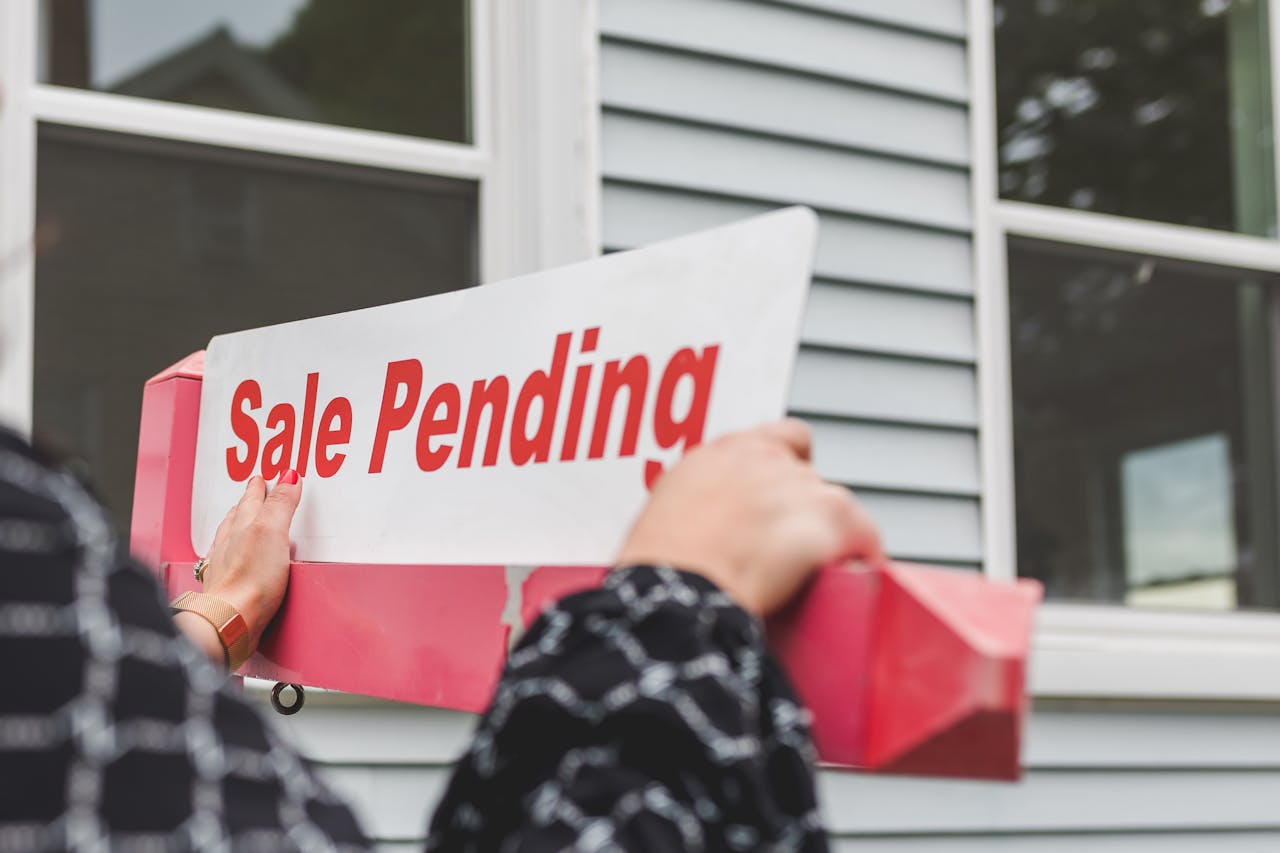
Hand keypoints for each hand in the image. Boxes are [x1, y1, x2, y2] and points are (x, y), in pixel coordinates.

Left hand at [200, 471, 302, 651]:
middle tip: (253, 491)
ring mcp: (224, 567)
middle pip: (238, 516)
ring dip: (236, 525)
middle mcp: (229, 543)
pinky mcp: (225, 589)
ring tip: (241, 518)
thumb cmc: (249, 580)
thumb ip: (281, 504)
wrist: (231, 619)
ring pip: (228, 537)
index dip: (259, 488)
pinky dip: (229, 554)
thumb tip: (288, 477)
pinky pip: (224, 562)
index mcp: (242, 526)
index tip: (262, 478)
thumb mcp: (272, 532)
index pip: (252, 500)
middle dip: (247, 502)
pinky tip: (233, 560)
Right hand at [616, 419, 883, 615]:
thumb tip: (714, 524)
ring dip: (830, 534)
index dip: (793, 466)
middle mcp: (764, 459)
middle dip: (804, 512)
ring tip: (813, 570)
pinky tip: (855, 573)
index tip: (787, 494)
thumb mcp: (669, 511)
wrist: (678, 589)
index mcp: (721, 454)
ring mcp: (798, 485)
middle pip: (809, 477)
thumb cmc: (661, 566)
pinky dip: (863, 553)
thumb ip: (702, 499)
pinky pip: (864, 534)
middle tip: (788, 550)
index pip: (783, 438)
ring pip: (836, 505)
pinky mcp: (828, 517)